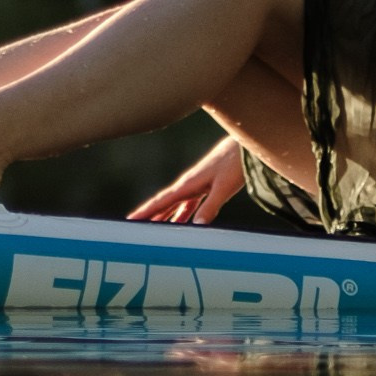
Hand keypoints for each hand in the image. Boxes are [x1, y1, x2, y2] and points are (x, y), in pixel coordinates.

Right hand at [130, 138, 247, 225]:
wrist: (245, 145)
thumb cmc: (235, 162)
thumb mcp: (224, 187)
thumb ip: (211, 206)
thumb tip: (197, 226)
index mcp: (188, 184)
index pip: (162, 201)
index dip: (146, 211)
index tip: (130, 220)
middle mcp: (188, 184)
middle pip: (164, 204)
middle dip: (149, 216)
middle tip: (135, 228)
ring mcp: (196, 185)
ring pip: (176, 205)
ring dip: (165, 217)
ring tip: (153, 231)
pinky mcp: (206, 186)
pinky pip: (189, 204)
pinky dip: (182, 214)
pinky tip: (181, 223)